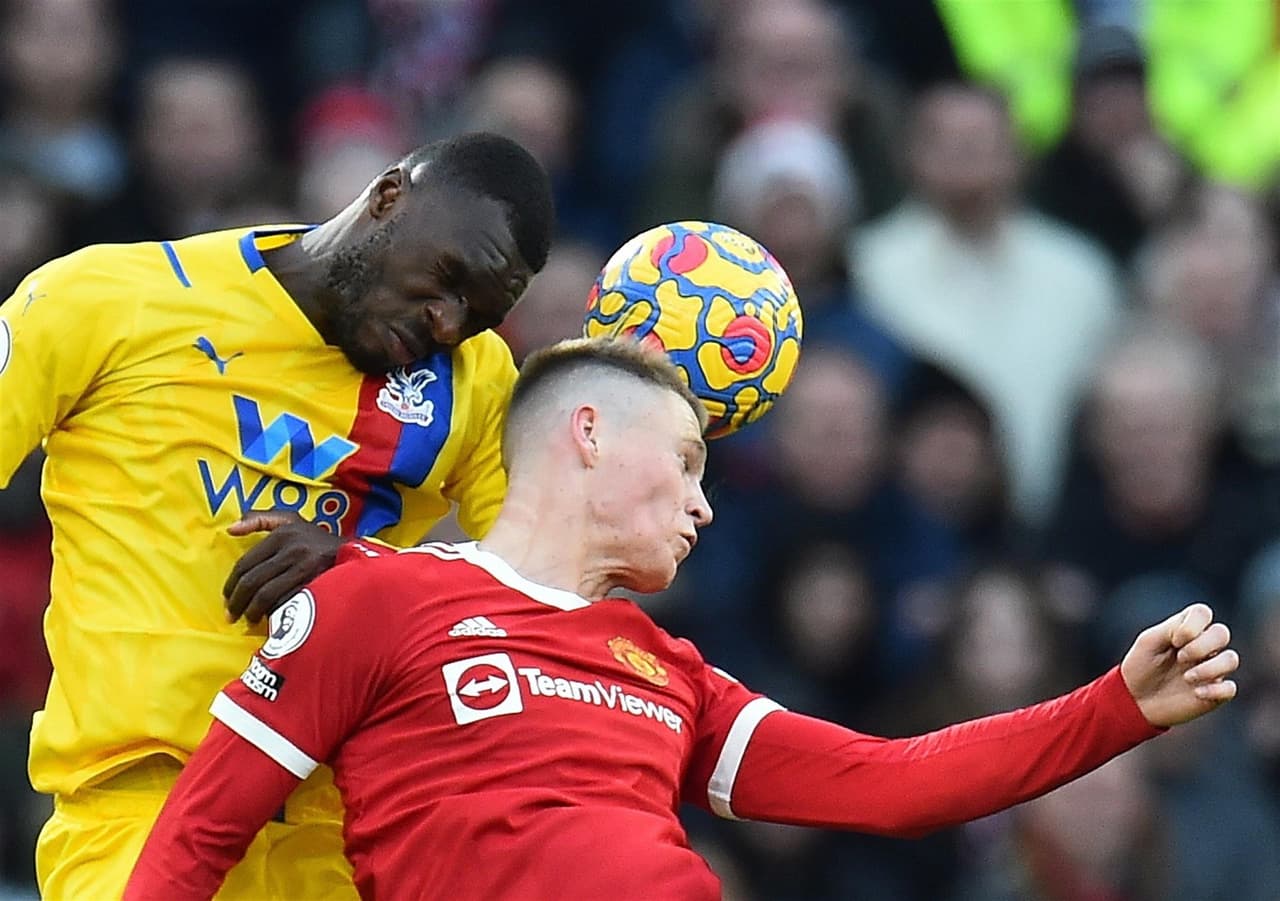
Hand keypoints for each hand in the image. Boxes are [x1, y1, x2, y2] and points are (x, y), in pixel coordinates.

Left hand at [223, 512, 343, 623]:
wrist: (353, 555)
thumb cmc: (316, 539)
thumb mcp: (291, 520)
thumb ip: (260, 519)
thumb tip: (230, 529)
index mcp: (283, 534)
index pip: (245, 563)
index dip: (231, 585)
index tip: (227, 597)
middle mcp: (293, 550)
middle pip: (253, 582)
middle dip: (237, 602)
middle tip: (232, 615)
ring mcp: (306, 569)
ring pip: (267, 595)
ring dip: (253, 611)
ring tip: (249, 619)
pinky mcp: (317, 586)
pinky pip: (287, 603)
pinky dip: (275, 613)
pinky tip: (270, 619)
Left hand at [1120, 603, 1238, 727]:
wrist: (1136, 699)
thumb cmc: (1141, 665)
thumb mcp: (1149, 642)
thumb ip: (1170, 629)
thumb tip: (1193, 633)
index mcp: (1187, 630)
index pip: (1203, 612)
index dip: (1192, 624)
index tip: (1174, 640)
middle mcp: (1204, 647)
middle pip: (1221, 633)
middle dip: (1201, 645)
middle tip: (1180, 658)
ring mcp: (1212, 669)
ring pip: (1231, 659)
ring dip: (1209, 668)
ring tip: (1186, 677)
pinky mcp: (1215, 692)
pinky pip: (1231, 688)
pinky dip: (1215, 690)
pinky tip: (1196, 693)